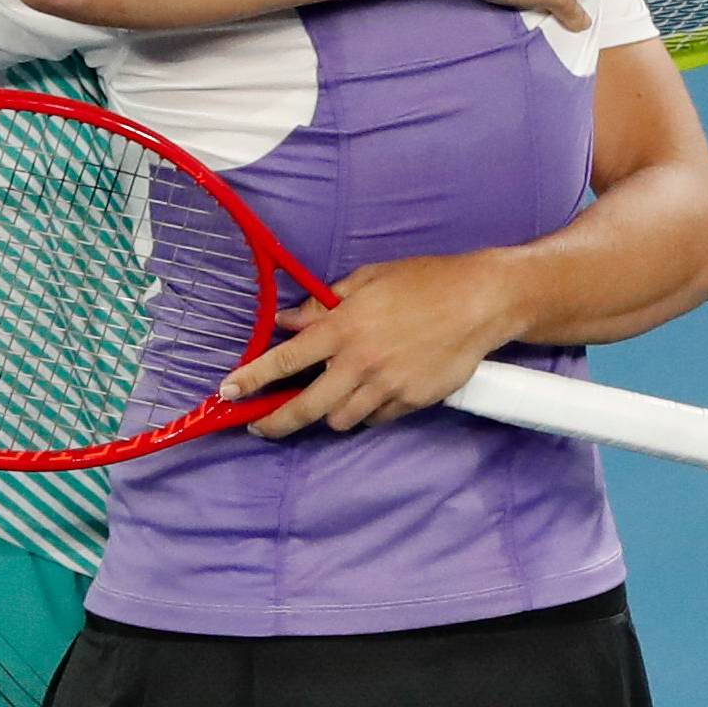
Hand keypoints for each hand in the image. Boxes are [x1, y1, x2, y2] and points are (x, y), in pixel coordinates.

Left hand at [218, 254, 518, 437]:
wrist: (480, 301)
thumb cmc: (422, 281)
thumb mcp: (367, 281)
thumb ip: (324, 306)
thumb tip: (288, 320)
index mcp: (342, 328)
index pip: (285, 360)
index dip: (252, 379)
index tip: (227, 393)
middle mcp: (358, 362)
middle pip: (306, 407)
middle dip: (276, 422)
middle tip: (260, 427)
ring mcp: (386, 387)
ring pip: (340, 419)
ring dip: (328, 413)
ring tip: (330, 397)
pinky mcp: (411, 402)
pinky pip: (376, 418)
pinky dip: (366, 412)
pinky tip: (372, 393)